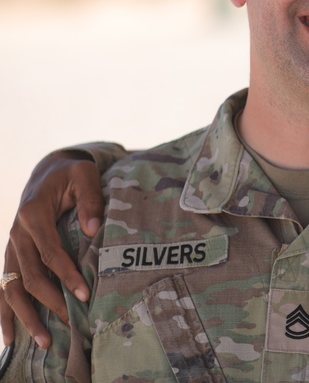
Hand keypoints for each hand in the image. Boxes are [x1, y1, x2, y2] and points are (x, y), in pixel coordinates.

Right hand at [1, 152, 103, 347]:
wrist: (49, 171)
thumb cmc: (71, 173)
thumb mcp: (84, 175)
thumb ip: (90, 199)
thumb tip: (95, 229)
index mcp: (33, 214)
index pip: (50, 252)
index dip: (67, 275)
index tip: (85, 295)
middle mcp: (17, 234)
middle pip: (29, 276)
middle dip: (50, 302)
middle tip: (72, 321)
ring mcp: (11, 246)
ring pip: (12, 287)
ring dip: (26, 316)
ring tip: (44, 343)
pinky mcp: (13, 255)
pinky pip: (4, 288)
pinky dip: (6, 313)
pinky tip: (11, 338)